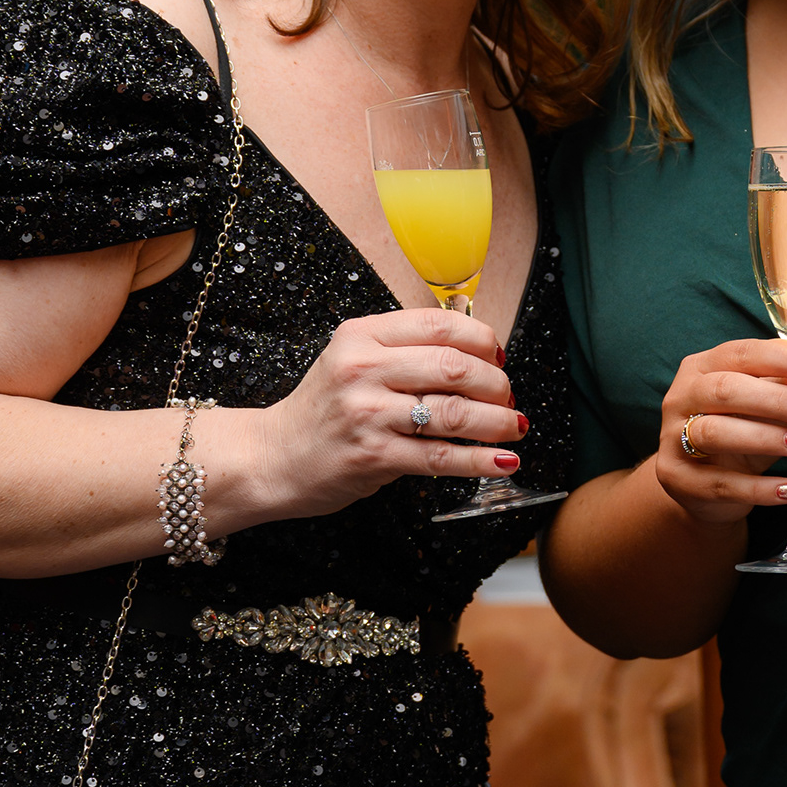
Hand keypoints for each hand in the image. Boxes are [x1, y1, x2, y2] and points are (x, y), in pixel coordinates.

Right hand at [237, 310, 525, 520]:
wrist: (273, 457)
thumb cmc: (325, 410)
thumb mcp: (353, 360)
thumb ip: (404, 350)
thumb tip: (478, 356)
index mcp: (362, 334)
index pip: (439, 324)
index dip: (482, 341)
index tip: (498, 359)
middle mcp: (362, 368)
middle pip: (454, 367)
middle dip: (496, 384)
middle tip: (508, 399)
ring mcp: (367, 413)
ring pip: (453, 412)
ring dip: (497, 422)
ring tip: (514, 428)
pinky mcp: (372, 455)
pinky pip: (440, 456)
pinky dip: (480, 461)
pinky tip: (502, 462)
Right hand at [654, 340, 786, 527]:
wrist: (703, 487)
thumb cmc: (739, 433)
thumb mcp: (768, 408)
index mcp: (702, 368)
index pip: (740, 354)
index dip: (780, 359)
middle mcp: (681, 397)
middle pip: (725, 390)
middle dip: (775, 400)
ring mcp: (673, 438)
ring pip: (715, 433)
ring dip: (763, 437)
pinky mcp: (677, 478)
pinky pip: (719, 483)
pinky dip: (758, 488)